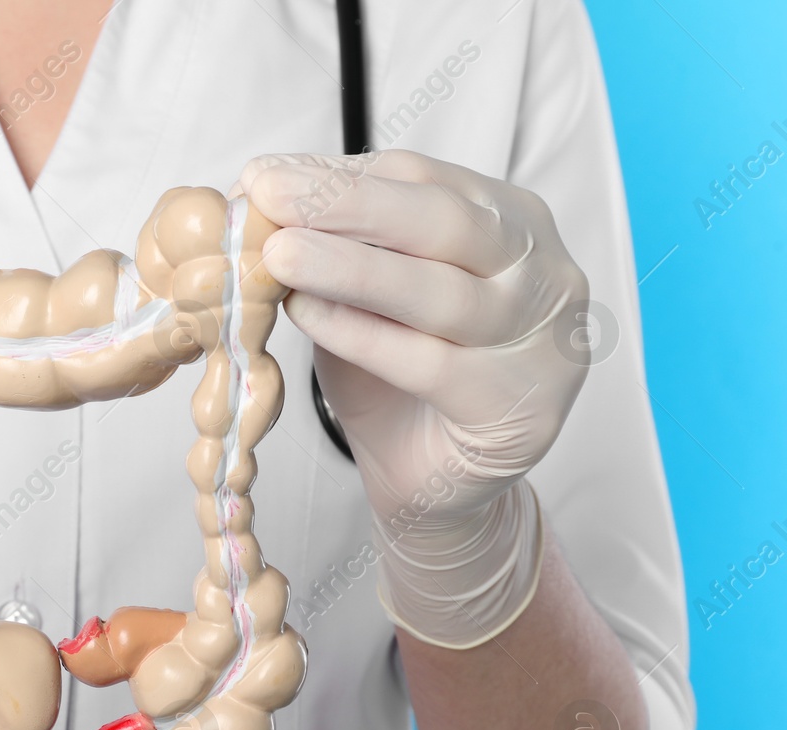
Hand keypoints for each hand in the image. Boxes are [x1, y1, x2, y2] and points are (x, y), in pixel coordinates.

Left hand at [239, 149, 591, 647]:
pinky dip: (363, 336)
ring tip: (279, 254)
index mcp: (509, 224)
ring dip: (350, 268)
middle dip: (346, 205)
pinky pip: (430, 362)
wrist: (437, 485)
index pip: (422, 179)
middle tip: (270, 197)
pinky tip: (309, 316)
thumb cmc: (400, 380)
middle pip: (441, 222)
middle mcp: (541, 273)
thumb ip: (337, 248)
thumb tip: (258, 198)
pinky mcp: (515, 406)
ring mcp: (540, 340)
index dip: (339, 175)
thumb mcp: (363, 299)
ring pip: (439, 291)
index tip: (264, 177)